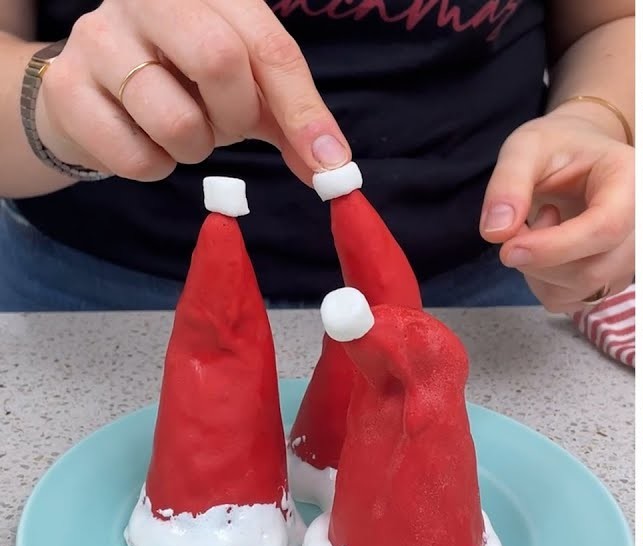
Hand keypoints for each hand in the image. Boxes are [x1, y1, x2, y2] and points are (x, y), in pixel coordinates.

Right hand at [34, 0, 348, 182]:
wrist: (93, 91)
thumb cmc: (185, 83)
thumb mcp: (249, 92)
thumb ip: (294, 123)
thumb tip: (334, 168)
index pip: (269, 45)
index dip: (303, 108)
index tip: (329, 160)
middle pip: (219, 60)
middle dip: (238, 117)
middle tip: (229, 129)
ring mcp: (98, 35)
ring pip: (174, 118)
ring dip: (196, 148)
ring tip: (185, 132)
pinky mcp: (65, 84)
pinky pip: (133, 154)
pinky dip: (154, 167)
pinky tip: (146, 142)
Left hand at [479, 107, 634, 313]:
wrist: (582, 157)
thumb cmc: (559, 146)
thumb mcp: (527, 146)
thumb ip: (509, 182)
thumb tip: (496, 233)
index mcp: (632, 182)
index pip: (606, 228)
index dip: (555, 246)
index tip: (509, 249)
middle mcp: (642, 227)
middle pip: (594, 270)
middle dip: (539, 260)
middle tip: (517, 223)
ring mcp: (630, 260)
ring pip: (580, 290)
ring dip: (539, 270)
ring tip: (540, 224)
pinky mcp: (611, 281)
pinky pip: (571, 301)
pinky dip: (544, 283)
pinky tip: (548, 248)